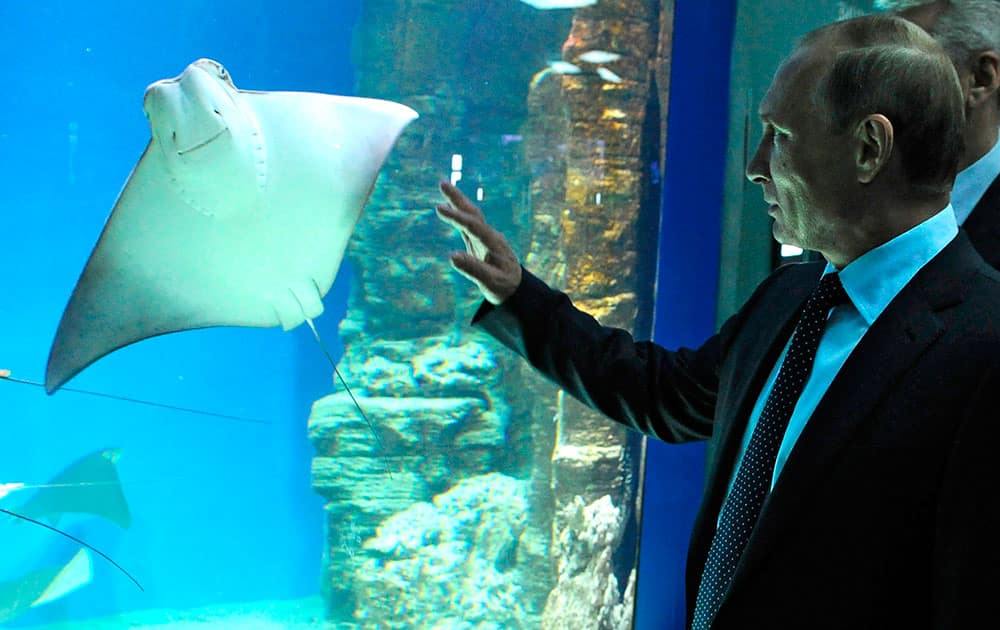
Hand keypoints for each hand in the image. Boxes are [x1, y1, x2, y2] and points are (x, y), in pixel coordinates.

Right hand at [436, 181, 521, 304]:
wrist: (517, 288)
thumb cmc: (504, 286)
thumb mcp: (490, 282)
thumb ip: (473, 269)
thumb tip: (452, 256)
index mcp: (493, 243)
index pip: (472, 226)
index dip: (456, 216)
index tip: (439, 208)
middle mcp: (490, 236)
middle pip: (473, 213)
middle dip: (458, 198)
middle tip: (442, 183)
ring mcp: (485, 237)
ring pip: (471, 215)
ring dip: (457, 201)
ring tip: (443, 185)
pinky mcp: (480, 241)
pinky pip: (468, 224)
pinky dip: (459, 214)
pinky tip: (449, 207)